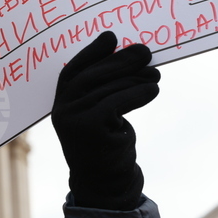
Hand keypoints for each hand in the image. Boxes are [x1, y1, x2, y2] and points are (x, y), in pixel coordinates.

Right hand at [51, 31, 159, 209]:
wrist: (106, 181)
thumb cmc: (107, 141)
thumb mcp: (103, 112)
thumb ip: (106, 87)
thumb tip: (134, 54)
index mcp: (61, 103)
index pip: (73, 70)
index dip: (92, 51)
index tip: (112, 37)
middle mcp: (63, 110)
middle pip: (93, 75)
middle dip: (121, 60)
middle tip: (146, 52)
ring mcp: (74, 120)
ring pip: (109, 88)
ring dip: (136, 78)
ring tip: (155, 75)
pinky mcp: (90, 129)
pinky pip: (117, 102)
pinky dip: (138, 93)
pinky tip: (153, 90)